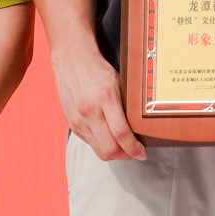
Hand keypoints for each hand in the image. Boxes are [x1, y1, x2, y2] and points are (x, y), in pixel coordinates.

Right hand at [52, 42, 144, 160]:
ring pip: (99, 150)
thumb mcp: (119, 82)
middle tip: (135, 153)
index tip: (142, 153)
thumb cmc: (99, 69)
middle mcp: (89, 111)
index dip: (134, 148)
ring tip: (124, 149)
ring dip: (114, 153)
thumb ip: (126, 105)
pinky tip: (110, 139)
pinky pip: (90, 143)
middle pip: (109, 148)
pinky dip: (102, 145)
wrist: (71, 59)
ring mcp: (78, 119)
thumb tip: (142, 126)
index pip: (121, 133)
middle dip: (126, 156)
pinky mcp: (72, 123)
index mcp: (105, 98)